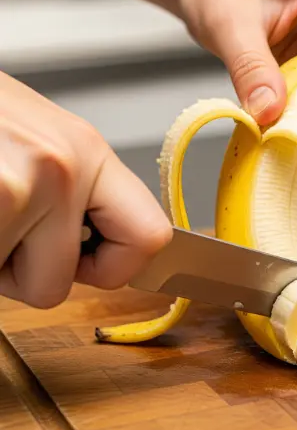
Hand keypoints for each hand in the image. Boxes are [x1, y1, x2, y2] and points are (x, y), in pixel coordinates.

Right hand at [0, 74, 171, 308]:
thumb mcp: (43, 142)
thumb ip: (76, 193)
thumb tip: (99, 245)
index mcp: (89, 153)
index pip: (149, 237)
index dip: (116, 266)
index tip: (87, 262)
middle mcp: (63, 170)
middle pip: (57, 285)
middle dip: (22, 273)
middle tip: (4, 229)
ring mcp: (18, 188)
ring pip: (12, 287)